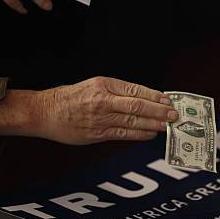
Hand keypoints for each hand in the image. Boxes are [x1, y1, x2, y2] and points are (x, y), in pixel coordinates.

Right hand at [35, 77, 178, 144]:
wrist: (45, 112)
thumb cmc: (70, 98)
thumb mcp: (94, 85)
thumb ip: (116, 92)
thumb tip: (143, 100)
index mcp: (104, 84)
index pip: (135, 90)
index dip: (155, 96)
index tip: (168, 100)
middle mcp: (104, 100)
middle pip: (138, 105)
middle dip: (159, 111)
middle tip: (174, 115)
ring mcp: (101, 118)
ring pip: (133, 120)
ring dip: (153, 124)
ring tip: (167, 126)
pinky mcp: (97, 134)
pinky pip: (123, 134)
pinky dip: (139, 134)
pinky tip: (150, 134)